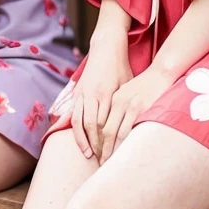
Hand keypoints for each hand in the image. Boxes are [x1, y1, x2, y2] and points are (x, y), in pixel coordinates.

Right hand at [71, 32, 132, 160]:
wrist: (106, 47)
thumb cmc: (122, 67)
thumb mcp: (129, 84)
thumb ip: (127, 104)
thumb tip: (134, 126)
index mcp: (107, 93)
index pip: (105, 124)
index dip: (108, 141)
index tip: (113, 155)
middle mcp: (92, 94)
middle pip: (91, 126)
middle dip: (96, 145)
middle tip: (101, 160)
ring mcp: (83, 93)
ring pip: (79, 121)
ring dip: (82, 140)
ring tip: (88, 154)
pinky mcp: (77, 92)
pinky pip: (73, 114)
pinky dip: (75, 129)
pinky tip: (79, 139)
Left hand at [99, 65, 173, 163]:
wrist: (162, 72)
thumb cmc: (148, 85)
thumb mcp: (129, 92)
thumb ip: (121, 107)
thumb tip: (115, 126)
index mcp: (114, 99)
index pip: (101, 124)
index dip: (98, 140)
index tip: (97, 153)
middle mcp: (119, 102)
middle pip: (105, 131)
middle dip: (102, 149)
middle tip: (101, 163)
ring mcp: (129, 106)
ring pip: (116, 133)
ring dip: (111, 150)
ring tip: (110, 163)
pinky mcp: (140, 109)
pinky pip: (129, 131)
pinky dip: (124, 145)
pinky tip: (124, 154)